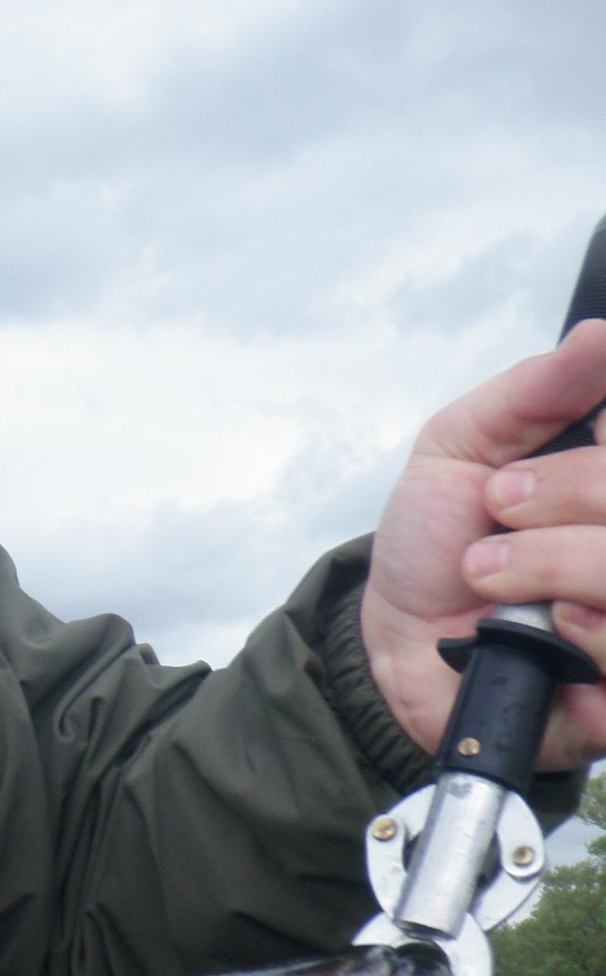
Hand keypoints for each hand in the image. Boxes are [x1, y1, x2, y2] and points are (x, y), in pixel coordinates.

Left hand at [361, 317, 605, 771]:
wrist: (391, 639)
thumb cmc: (438, 536)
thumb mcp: (464, 443)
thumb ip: (536, 390)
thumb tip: (598, 334)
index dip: (598, 452)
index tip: (548, 453)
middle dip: (569, 493)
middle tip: (500, 507)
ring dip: (556, 566)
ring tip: (491, 576)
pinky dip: (588, 641)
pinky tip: (546, 635)